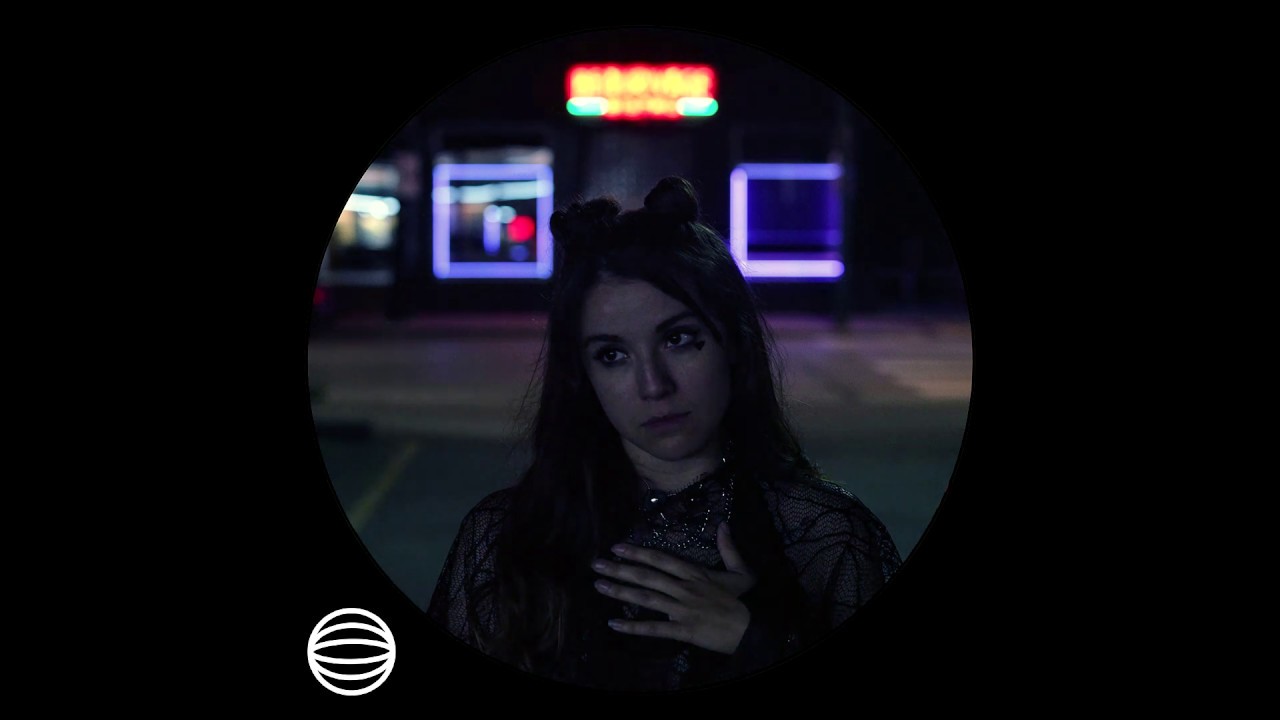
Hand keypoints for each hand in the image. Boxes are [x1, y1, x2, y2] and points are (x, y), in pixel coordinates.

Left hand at [590, 522, 756, 654]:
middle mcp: (684, 588)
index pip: (662, 559)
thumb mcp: (741, 571)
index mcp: (696, 573)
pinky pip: (655, 628)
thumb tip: (723, 524)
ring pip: (647, 598)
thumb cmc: (747, 600)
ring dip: (621, 591)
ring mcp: (683, 609)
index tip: (617, 547)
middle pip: (648, 576)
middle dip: (620, 569)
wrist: (756, 627)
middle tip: (596, 564)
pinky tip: (614, 624)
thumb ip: (729, 548)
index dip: (638, 552)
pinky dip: (634, 627)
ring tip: (599, 586)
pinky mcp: (684, 630)